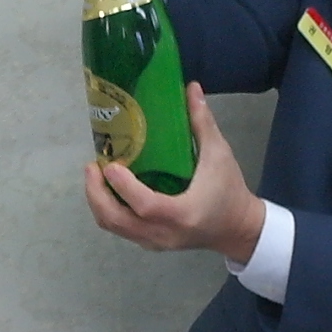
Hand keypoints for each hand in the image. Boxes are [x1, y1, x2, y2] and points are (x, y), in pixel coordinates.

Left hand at [84, 85, 267, 265]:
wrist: (238, 229)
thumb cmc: (230, 191)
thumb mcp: (219, 154)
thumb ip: (202, 122)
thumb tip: (191, 88)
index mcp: (183, 214)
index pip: (146, 205)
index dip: (124, 187)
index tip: (110, 165)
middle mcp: (164, 233)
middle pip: (116, 221)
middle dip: (97, 194)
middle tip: (93, 166)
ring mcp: (156, 242)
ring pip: (114, 227)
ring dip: (98, 202)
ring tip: (96, 175)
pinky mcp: (151, 243)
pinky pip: (121, 230)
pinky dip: (109, 210)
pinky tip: (109, 189)